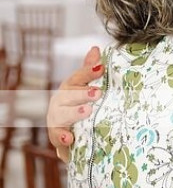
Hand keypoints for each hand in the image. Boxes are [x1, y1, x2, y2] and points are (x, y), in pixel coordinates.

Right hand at [46, 46, 103, 161]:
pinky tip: (70, 139)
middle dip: (82, 93)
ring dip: (74, 113)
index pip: (78, 77)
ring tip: (87, 111)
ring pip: (62, 115)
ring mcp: (56, 119)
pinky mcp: (57, 138)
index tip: (101, 68)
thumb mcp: (86, 87)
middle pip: (68, 95)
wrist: (72, 135)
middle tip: (97, 93)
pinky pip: (57, 138)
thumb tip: (95, 48)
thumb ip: (90, 70)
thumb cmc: (79, 104)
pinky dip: (62, 138)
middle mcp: (60, 102)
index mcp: (70, 88)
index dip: (89, 72)